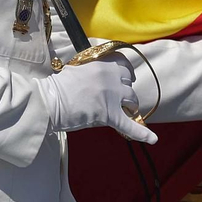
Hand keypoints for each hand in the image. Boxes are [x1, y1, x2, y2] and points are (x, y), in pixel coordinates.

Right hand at [41, 55, 156, 144]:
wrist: (49, 102)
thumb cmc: (58, 87)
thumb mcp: (77, 68)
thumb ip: (94, 69)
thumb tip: (106, 74)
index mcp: (102, 63)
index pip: (124, 65)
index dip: (126, 73)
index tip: (126, 78)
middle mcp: (110, 76)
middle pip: (129, 83)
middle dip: (125, 91)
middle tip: (117, 98)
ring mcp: (112, 95)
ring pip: (132, 101)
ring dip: (129, 106)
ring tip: (122, 111)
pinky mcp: (109, 114)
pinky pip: (129, 125)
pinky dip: (142, 133)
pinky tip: (153, 139)